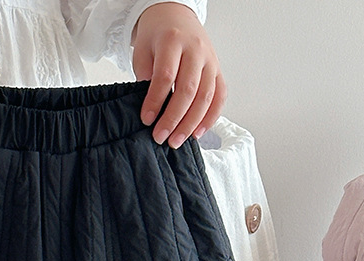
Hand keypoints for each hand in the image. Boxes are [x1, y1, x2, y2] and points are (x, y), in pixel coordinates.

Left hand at [130, 2, 225, 147]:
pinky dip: (210, 118)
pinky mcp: (218, 71)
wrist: (175, 16)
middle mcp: (195, 50)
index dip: (156, 101)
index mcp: (173, 40)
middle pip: (188, 90)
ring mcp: (210, 61)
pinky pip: (220, 97)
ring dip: (191, 124)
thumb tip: (151, 110)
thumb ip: (146, 76)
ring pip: (205, 97)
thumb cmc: (157, 36)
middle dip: (174, 118)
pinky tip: (197, 132)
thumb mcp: (143, 50)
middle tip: (161, 137)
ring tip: (177, 140)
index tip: (147, 119)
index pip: (166, 76)